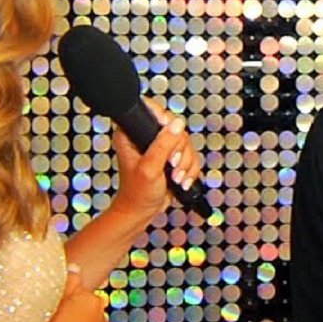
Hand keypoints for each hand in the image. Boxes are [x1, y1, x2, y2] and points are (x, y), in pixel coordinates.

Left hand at [112, 100, 203, 217]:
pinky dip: (189, 170)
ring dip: (185, 163)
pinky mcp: (172, 157)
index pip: (149, 109)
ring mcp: (161, 147)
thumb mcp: (149, 168)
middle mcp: (146, 136)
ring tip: (175, 177)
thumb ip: (162, 145)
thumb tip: (176, 125)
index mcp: (131, 133)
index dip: (162, 117)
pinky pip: (191, 155)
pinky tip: (180, 180)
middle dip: (178, 151)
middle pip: (175, 128)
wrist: (142, 212)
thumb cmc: (137, 193)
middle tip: (170, 164)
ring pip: (186, 143)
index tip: (169, 133)